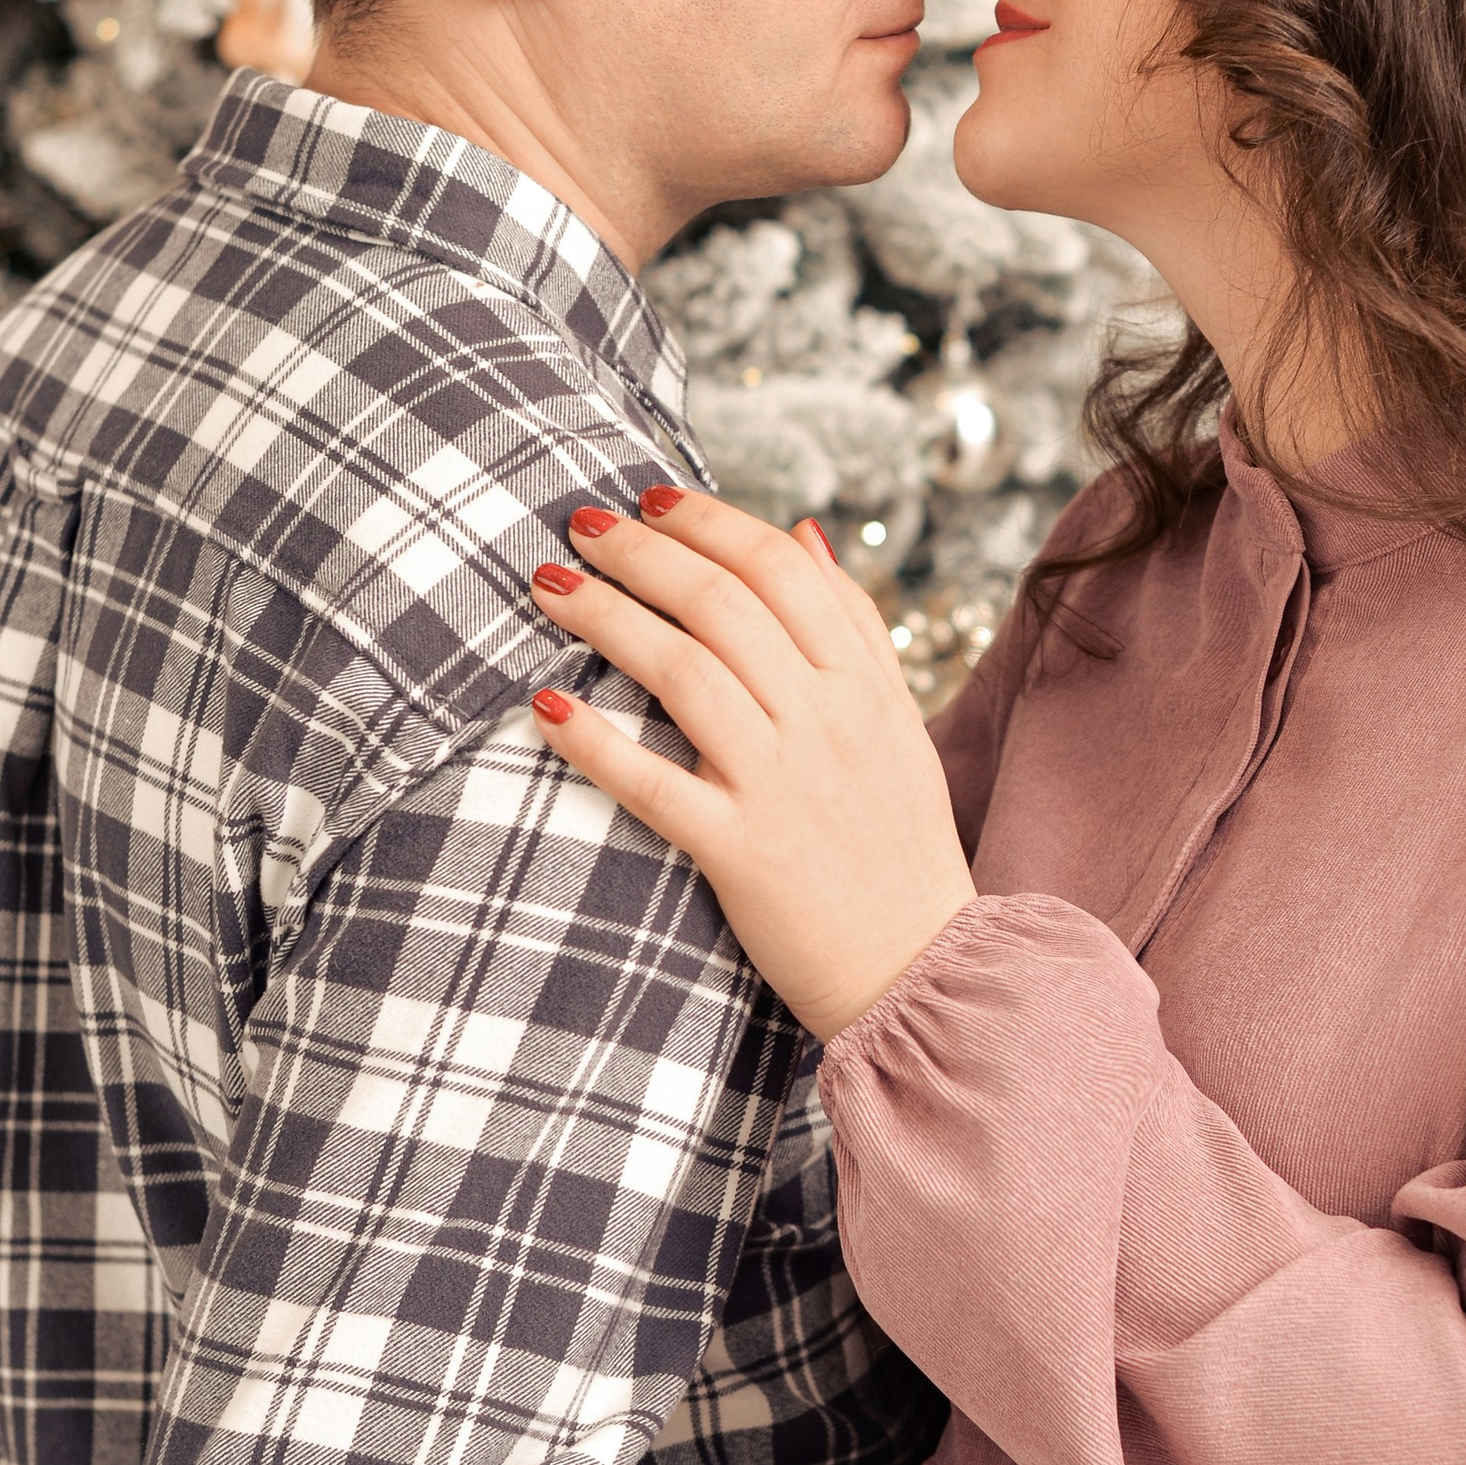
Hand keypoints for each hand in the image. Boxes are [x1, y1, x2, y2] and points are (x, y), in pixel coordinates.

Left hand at [524, 487, 978, 1040]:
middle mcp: (826, 721)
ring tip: (551, 588)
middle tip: (579, 525)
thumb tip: (805, 531)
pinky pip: (653, 784)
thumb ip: (855, 626)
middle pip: (722, 604)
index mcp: (863, 684)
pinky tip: (545, 704)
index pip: (781, 567)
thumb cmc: (899, 842)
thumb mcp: (898, 721)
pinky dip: (595, 741)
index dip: (707, 521)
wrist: (920, 965)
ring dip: (607, 618)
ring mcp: (782, 785)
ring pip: (683, 672)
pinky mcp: (740, 852)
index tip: (647, 499)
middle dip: (641, 552)